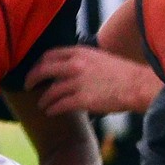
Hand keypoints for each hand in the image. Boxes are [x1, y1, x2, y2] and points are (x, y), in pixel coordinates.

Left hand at [24, 45, 160, 116]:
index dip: (39, 64)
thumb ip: (82, 61)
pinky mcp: (82, 99)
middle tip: (28, 86)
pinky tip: (50, 112)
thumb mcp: (99, 58)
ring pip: (51, 90)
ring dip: (44, 99)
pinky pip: (60, 104)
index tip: (36, 71)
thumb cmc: (122, 74)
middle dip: (32, 78)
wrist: (136, 85)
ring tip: (42, 104)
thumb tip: (69, 70)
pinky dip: (52, 108)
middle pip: (44, 69)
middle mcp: (75, 65)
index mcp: (80, 52)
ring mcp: (78, 82)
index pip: (50, 55)